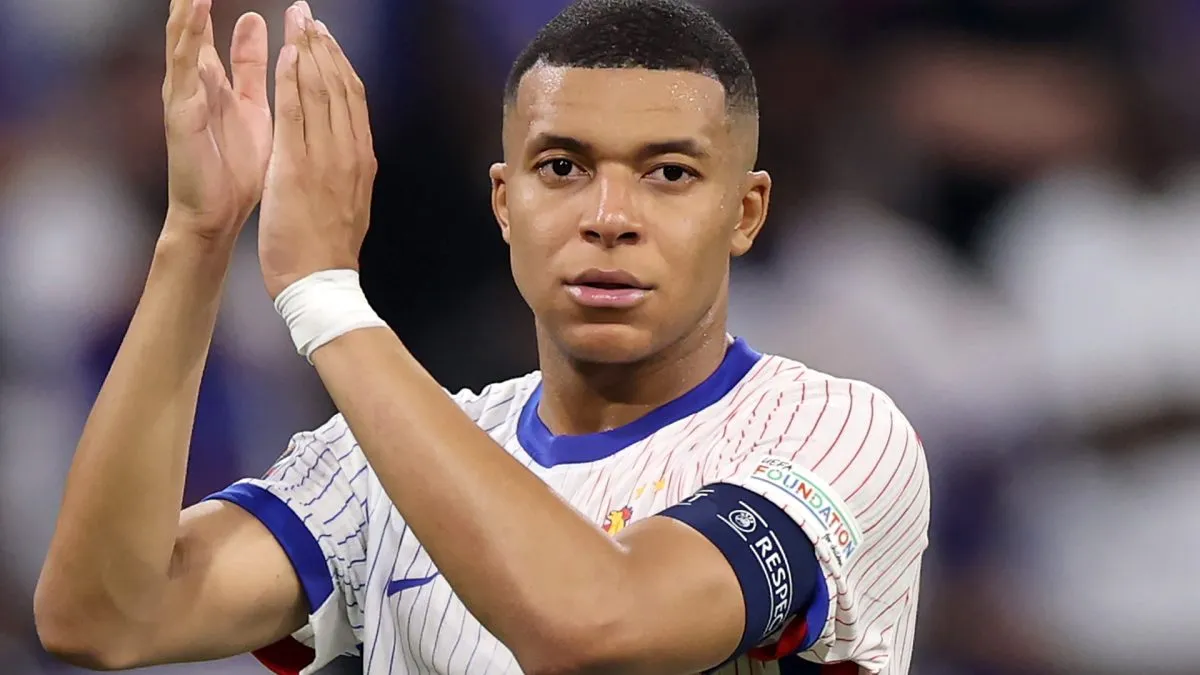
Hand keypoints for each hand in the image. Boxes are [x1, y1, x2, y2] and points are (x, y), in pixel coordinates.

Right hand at [162, 0, 271, 240]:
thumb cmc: (237, 168)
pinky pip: (183, 72)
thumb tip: (252, 20)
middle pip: (188, 28)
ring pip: (181, 42)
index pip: (205, 30)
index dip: (206, 2)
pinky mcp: (181, 115)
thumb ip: (249, 66)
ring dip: (186, 9)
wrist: (219, 216)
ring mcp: (183, 98)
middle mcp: (193, 85)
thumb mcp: (251, 105)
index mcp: (212, 82)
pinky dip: (187, 42)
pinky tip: (193, 16)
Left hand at [258, 3, 377, 299]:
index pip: (352, 99)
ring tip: (300, 22)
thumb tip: (344, 152)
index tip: (325, 37)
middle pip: (340, 86)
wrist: (319, 283)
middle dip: (324, 46)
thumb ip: (345, 172)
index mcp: (360, 160)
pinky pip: (297, 114)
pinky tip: (286, 55)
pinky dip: (293, 81)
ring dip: (309, 51)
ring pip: (321, 92)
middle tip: (309, 15)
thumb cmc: (326, 251)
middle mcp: (349, 153)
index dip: (338, 63)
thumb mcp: (347, 203)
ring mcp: (327, 159)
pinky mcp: (299, 167)